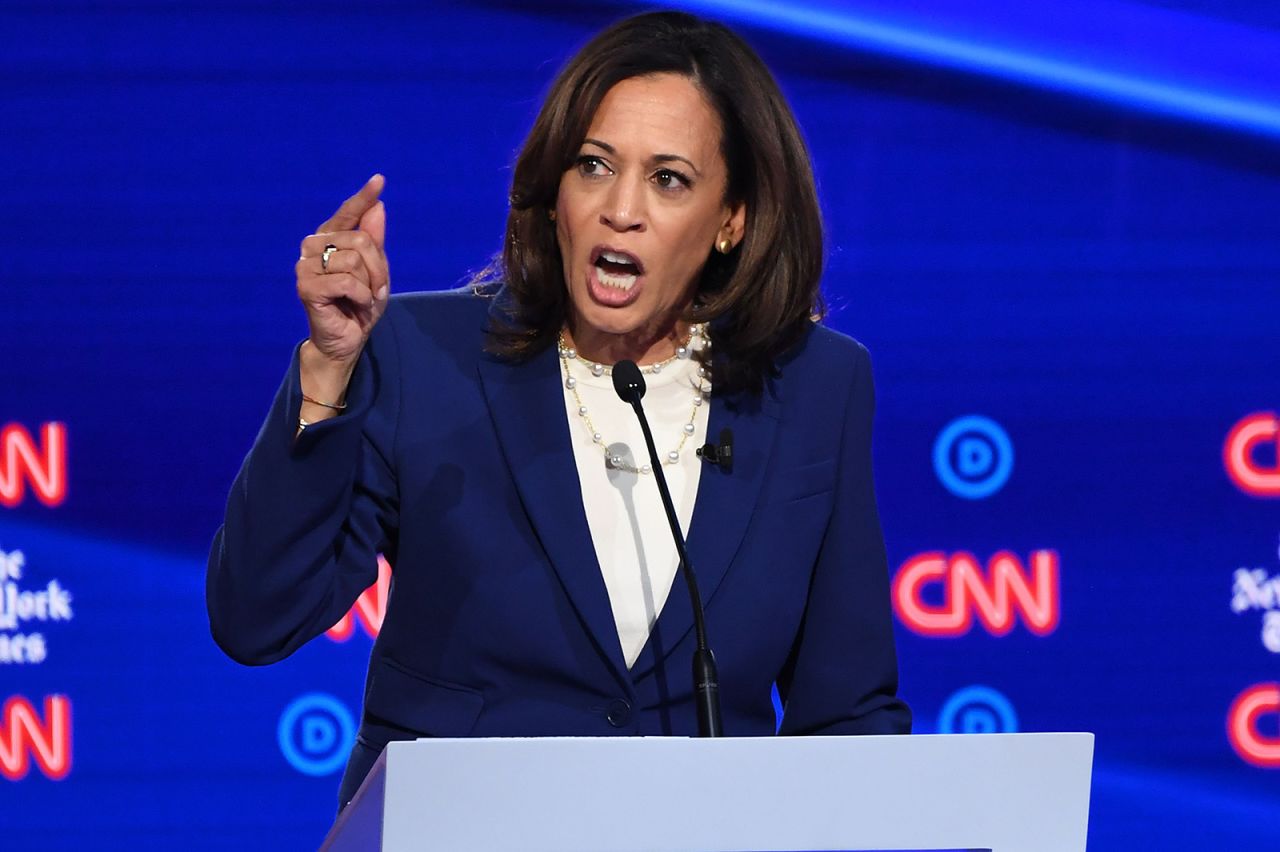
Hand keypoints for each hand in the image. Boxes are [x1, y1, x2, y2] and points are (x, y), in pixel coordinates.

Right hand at [296, 174, 389, 368]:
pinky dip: (361, 296)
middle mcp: (313, 247)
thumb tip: (379, 206)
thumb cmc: (359, 304)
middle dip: (378, 268)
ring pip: (354, 260)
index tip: (379, 180)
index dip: (363, 198)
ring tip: (364, 299)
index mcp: (329, 239)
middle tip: (376, 290)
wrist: (347, 339)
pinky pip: (347, 282)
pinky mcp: (306, 286)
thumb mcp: (375, 271)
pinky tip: (356, 306)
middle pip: (360, 240)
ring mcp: (306, 265)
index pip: (348, 214)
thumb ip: (374, 240)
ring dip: (370, 285)